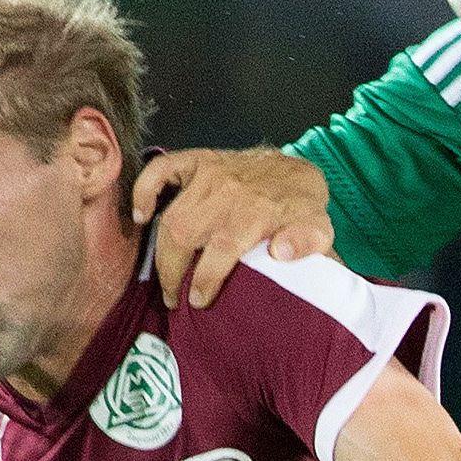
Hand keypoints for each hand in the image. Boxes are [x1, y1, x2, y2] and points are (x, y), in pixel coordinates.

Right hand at [132, 148, 333, 307]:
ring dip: (161, 252)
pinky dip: (144, 191)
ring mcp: (209, 173)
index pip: (222, 248)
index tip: (200, 300)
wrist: (293, 169)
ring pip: (171, 216)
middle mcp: (227, 191)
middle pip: (185, 235)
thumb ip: (309, 241)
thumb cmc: (300, 206)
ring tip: (165, 279)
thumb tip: (282, 253)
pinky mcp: (196, 161)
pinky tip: (141, 216)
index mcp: (256, 210)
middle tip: (176, 299)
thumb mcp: (319, 226)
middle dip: (174, 273)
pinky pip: (161, 170)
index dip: (206, 278)